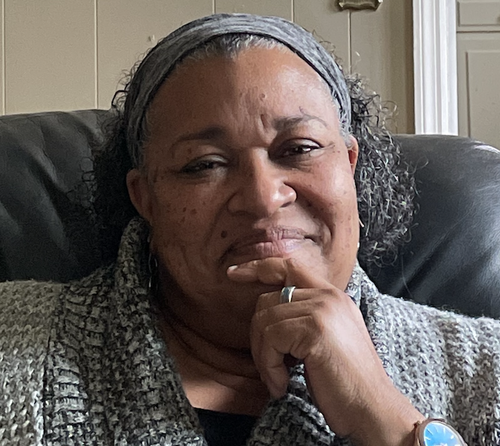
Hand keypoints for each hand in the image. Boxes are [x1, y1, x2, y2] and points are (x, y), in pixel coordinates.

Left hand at [227, 257, 423, 445]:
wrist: (373, 410)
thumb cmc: (344, 383)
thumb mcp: (324, 340)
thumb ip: (303, 318)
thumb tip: (265, 313)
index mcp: (332, 296)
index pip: (288, 266)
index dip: (258, 267)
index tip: (233, 274)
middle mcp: (328, 296)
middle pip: (267, 299)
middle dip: (258, 337)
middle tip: (270, 368)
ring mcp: (322, 309)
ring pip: (264, 320)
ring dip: (263, 356)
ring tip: (278, 379)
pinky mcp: (315, 328)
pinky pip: (270, 338)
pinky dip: (268, 367)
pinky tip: (282, 385)